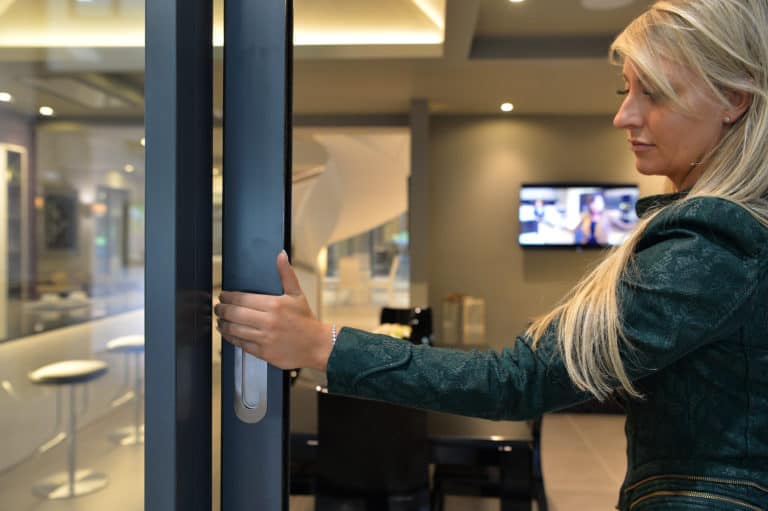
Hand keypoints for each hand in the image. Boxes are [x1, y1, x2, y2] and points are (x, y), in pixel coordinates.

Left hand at [214, 250, 333, 370]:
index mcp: (274, 305)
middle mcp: (268, 321)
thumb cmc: (306, 319)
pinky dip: (231, 338)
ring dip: (223, 324)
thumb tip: (281, 255)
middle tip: (218, 308)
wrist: (317, 345)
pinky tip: (228, 333)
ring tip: (220, 320)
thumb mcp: (297, 294)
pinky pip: (241, 344)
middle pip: (234, 314)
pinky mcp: (263, 352)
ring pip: (234, 329)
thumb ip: (286, 274)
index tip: (223, 296)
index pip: (242, 299)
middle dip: (222, 310)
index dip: (228, 297)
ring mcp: (264, 338)